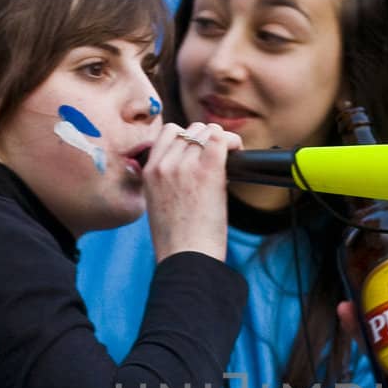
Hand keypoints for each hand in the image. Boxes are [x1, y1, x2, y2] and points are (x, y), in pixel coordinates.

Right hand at [144, 122, 241, 261]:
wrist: (185, 257)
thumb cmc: (177, 241)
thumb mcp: (158, 205)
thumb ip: (166, 182)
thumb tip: (188, 171)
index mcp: (149, 172)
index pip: (168, 133)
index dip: (188, 138)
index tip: (200, 152)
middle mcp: (164, 164)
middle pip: (189, 130)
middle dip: (206, 139)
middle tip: (218, 157)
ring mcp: (184, 166)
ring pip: (206, 131)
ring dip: (220, 140)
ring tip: (229, 155)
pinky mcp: (207, 171)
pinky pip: (219, 139)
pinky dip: (231, 141)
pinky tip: (238, 151)